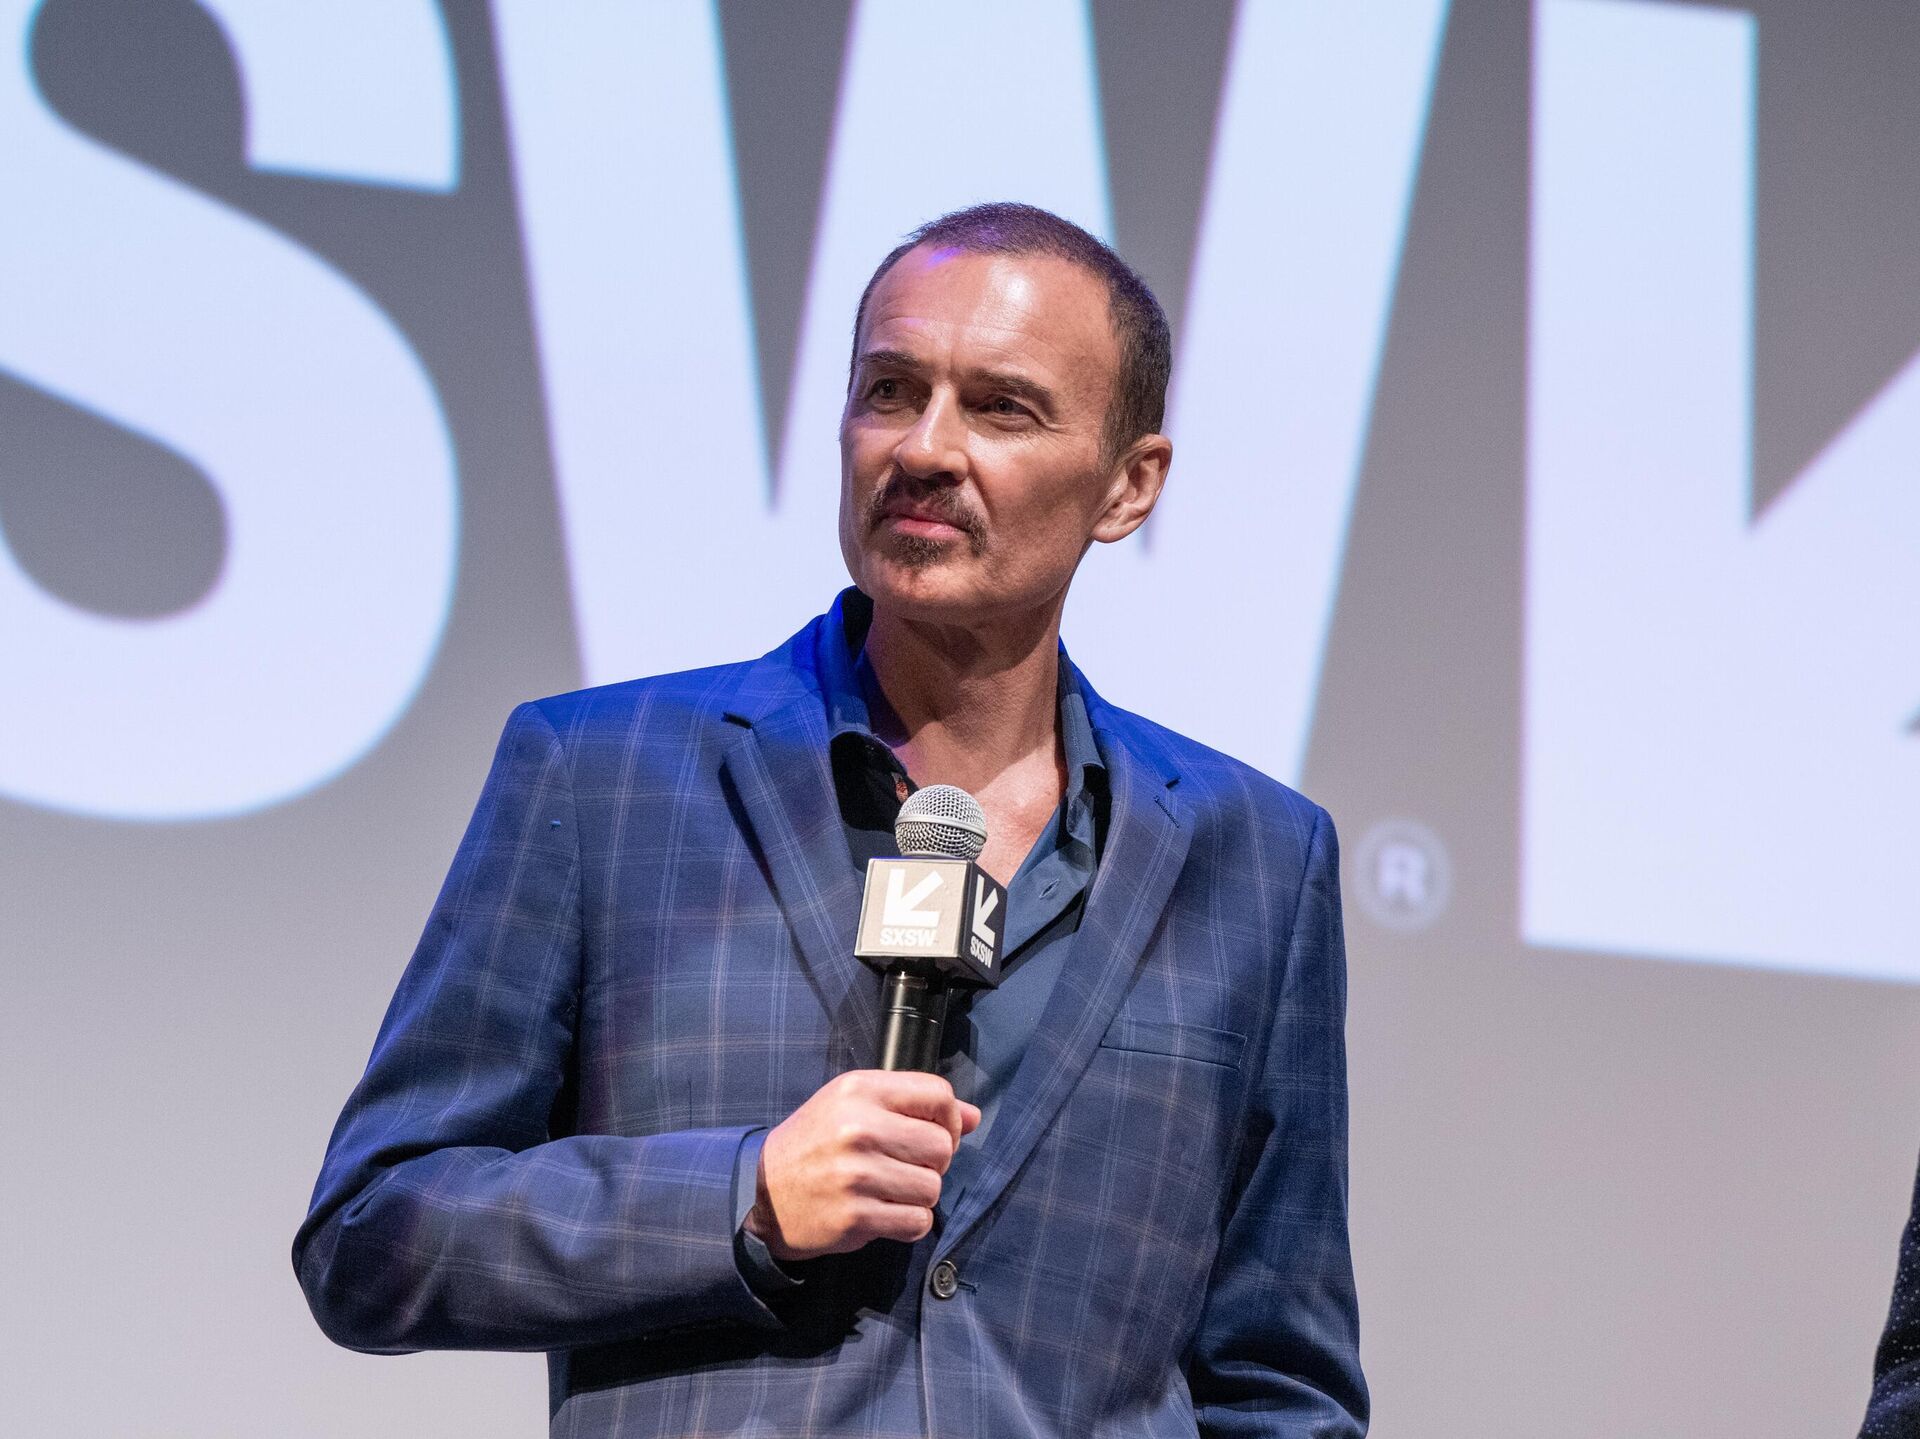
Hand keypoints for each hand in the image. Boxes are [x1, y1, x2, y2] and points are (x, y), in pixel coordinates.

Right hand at [745, 1070, 980, 1259]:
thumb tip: (973, 1117)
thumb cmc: (814, 1144)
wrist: (759, 1192)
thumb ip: (912, 1105)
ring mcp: (857, 1174)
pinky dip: (908, 1223)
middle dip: (934, 1163)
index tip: (936, 1133)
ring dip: (919, 1195)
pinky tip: (884, 1213)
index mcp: (859, 1090)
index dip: (950, 1118)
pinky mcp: (856, 1216)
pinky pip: (917, 1222)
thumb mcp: (853, 1105)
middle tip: (906, 1166)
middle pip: (942, 1146)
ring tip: (889, 1190)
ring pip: (933, 1188)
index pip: (938, 1094)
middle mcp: (859, 1128)